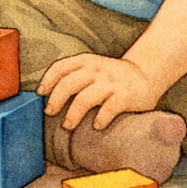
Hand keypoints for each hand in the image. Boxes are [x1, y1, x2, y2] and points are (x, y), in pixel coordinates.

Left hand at [36, 54, 161, 130]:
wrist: (146, 74)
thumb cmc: (111, 76)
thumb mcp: (93, 68)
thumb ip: (75, 76)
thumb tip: (48, 97)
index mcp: (86, 61)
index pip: (60, 67)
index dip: (47, 80)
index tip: (40, 94)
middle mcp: (97, 70)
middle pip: (68, 84)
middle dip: (56, 100)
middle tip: (50, 113)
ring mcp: (111, 83)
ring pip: (85, 98)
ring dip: (73, 114)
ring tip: (68, 125)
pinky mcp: (125, 96)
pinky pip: (108, 109)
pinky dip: (100, 119)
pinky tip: (96, 126)